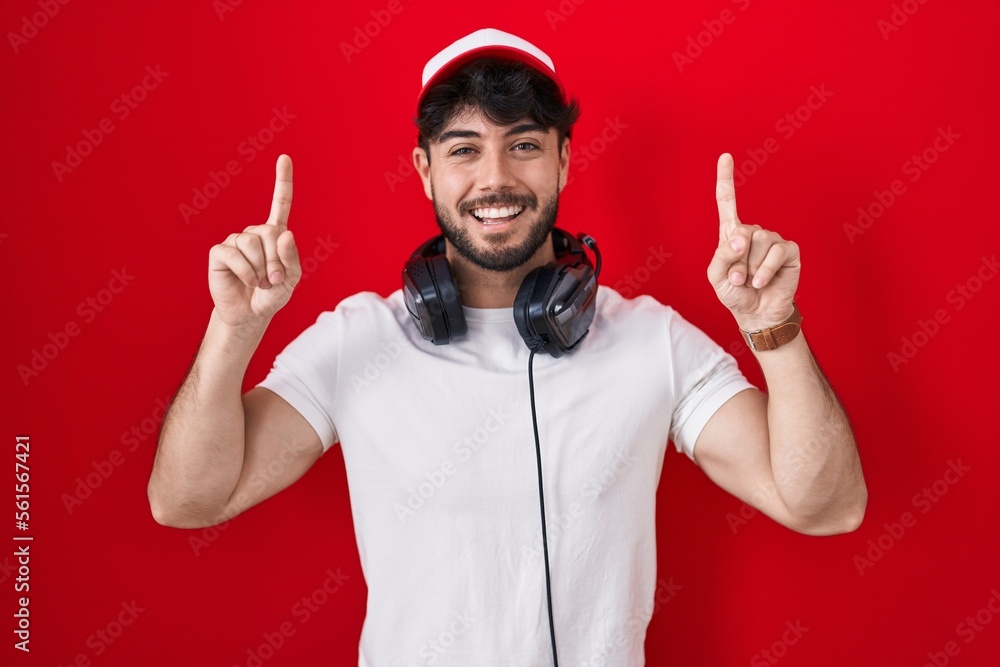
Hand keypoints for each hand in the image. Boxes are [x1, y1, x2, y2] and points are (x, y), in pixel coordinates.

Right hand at [208, 155, 300, 329]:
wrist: (250, 314)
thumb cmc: (272, 294)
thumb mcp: (291, 280)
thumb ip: (291, 258)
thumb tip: (285, 233)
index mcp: (275, 234)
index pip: (280, 203)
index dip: (282, 181)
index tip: (284, 157)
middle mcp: (254, 233)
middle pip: (269, 232)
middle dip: (276, 261)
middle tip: (273, 280)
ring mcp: (235, 241)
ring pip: (251, 244)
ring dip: (260, 269)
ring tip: (259, 282)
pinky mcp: (219, 252)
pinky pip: (234, 254)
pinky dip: (245, 272)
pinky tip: (246, 281)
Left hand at [707, 153, 799, 329]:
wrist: (756, 313)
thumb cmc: (734, 294)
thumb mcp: (716, 277)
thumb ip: (721, 256)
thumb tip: (740, 239)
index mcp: (732, 234)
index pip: (727, 203)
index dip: (726, 180)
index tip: (725, 156)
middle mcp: (753, 233)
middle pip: (741, 231)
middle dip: (736, 259)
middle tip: (737, 278)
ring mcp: (772, 240)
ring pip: (758, 240)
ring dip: (749, 267)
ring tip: (750, 281)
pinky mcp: (789, 251)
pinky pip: (775, 252)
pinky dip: (764, 271)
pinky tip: (761, 283)